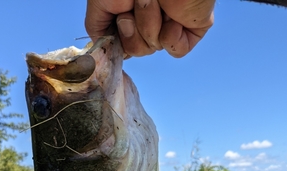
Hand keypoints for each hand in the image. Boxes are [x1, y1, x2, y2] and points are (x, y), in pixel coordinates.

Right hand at [85, 0, 214, 57]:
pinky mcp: (190, 29)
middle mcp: (149, 19)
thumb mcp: (100, 1)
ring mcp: (169, 23)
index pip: (121, 44)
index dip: (119, 38)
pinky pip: (176, 50)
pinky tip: (173, 16)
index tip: (121, 19)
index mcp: (129, 12)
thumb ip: (96, 27)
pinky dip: (172, 36)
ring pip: (153, 48)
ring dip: (150, 24)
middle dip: (133, 31)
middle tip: (138, 1)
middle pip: (135, 50)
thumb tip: (102, 47)